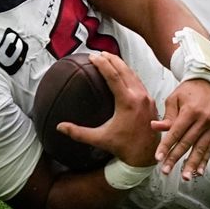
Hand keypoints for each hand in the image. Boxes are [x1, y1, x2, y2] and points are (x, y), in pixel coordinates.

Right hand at [56, 52, 158, 166]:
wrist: (146, 155)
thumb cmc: (123, 147)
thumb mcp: (100, 139)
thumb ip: (79, 133)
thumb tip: (60, 127)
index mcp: (127, 102)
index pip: (113, 76)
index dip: (102, 64)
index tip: (92, 56)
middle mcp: (139, 96)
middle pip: (124, 70)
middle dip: (111, 59)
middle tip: (99, 53)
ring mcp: (146, 97)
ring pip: (133, 74)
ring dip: (121, 64)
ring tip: (110, 58)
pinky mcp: (150, 101)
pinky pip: (138, 81)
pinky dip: (129, 73)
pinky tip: (122, 73)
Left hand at [150, 79, 209, 180]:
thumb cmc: (191, 90)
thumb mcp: (175, 98)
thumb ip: (167, 115)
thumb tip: (155, 127)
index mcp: (190, 111)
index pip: (176, 132)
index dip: (166, 146)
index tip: (158, 158)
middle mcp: (203, 120)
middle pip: (187, 143)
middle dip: (175, 158)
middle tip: (166, 170)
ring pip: (200, 148)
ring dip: (192, 164)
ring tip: (185, 177)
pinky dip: (205, 160)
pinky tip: (199, 171)